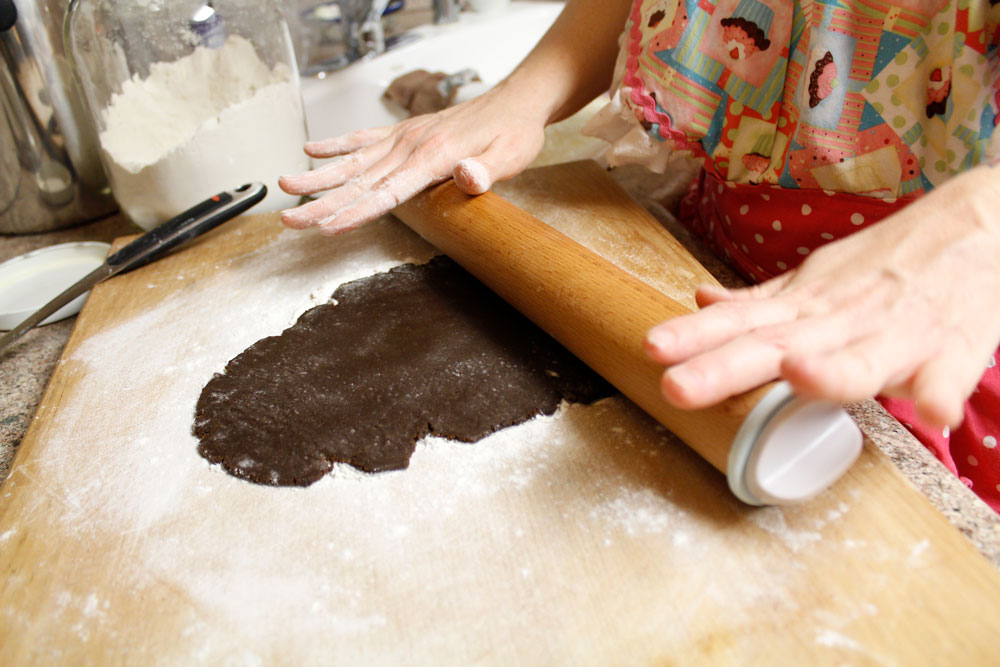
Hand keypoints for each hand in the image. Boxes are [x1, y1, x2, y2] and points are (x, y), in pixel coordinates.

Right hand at [277, 84, 547, 234]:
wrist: (515, 101)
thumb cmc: (514, 132)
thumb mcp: (511, 155)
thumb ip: (487, 169)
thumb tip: (468, 177)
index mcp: (432, 156)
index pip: (387, 192)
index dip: (356, 212)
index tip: (327, 227)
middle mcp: (411, 145)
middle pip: (359, 181)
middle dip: (322, 203)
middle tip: (290, 219)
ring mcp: (404, 137)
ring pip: (353, 161)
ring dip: (319, 176)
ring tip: (285, 187)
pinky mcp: (405, 132)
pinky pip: (364, 138)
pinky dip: (337, 145)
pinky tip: (311, 151)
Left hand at [644, 165, 999, 427]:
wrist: (981, 225)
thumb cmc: (889, 265)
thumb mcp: (817, 279)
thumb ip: (762, 301)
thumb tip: (701, 301)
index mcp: (808, 306)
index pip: (741, 323)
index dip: (695, 337)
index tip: (653, 348)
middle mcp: (841, 318)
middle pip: (778, 345)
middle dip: (726, 367)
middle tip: (678, 386)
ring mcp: (896, 333)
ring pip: (859, 359)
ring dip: (831, 370)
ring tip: (799, 375)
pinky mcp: (953, 347)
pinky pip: (946, 375)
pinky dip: (938, 390)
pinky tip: (931, 410)